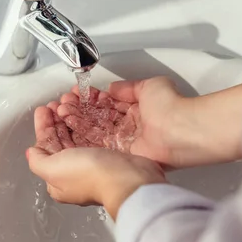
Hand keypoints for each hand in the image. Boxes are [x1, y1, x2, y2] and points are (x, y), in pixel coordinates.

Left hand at [28, 105, 165, 218]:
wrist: (128, 178)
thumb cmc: (90, 176)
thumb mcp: (53, 169)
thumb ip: (38, 161)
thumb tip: (31, 153)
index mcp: (59, 180)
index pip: (45, 149)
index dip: (43, 128)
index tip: (44, 110)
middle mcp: (75, 173)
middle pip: (61, 141)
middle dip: (57, 120)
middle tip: (57, 102)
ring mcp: (94, 164)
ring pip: (78, 135)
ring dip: (72, 117)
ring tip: (71, 101)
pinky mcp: (110, 155)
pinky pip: (95, 133)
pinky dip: (89, 120)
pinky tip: (87, 109)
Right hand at [56, 77, 186, 167]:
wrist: (180, 130)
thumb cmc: (171, 107)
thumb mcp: (149, 86)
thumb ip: (128, 87)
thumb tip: (113, 87)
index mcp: (137, 111)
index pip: (108, 104)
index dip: (90, 99)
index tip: (76, 93)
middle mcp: (130, 128)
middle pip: (98, 118)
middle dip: (79, 110)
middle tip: (62, 103)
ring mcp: (125, 142)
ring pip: (95, 131)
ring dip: (77, 121)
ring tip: (60, 111)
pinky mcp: (122, 155)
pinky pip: (97, 145)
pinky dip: (81, 136)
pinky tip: (68, 125)